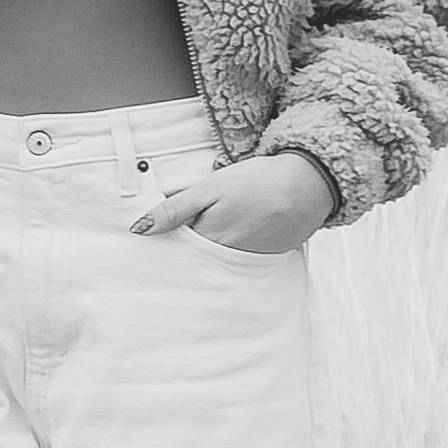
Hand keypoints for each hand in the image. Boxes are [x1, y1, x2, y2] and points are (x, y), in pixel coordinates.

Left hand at [134, 148, 336, 253]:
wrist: (308, 186)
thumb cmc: (257, 182)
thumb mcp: (209, 189)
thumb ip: (174, 210)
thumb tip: (139, 229)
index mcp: (208, 240)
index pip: (174, 253)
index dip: (160, 249)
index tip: (147, 249)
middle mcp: (225, 259)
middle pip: (193, 263)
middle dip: (179, 259)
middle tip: (165, 253)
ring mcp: (246, 262)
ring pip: (214, 266)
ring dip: (203, 261)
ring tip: (200, 247)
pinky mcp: (264, 260)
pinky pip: (237, 265)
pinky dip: (228, 259)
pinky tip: (230, 245)